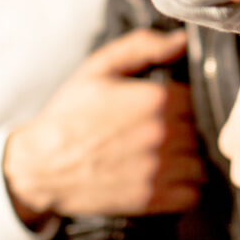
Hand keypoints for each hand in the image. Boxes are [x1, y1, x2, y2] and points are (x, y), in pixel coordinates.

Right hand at [3, 28, 203, 225]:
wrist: (40, 164)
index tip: (162, 107)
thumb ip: (142, 46)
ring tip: (165, 155)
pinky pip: (192, 194)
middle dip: (184, 129)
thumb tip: (181, 40)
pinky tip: (167, 178)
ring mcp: (158, 168)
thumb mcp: (99, 67)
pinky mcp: (151, 199)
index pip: (194, 97)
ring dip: (187, 159)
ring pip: (200, 162)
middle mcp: (162, 133)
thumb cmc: (69, 113)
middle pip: (199, 130)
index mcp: (154, 98)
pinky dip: (186, 188)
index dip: (179, 101)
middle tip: (160, 131)